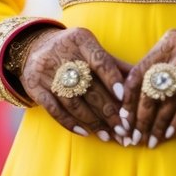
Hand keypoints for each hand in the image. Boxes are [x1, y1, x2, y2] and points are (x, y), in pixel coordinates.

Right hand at [21, 27, 129, 142]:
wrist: (34, 47)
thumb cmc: (74, 51)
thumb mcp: (91, 49)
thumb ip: (115, 64)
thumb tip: (142, 81)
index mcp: (80, 39)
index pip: (100, 61)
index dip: (113, 80)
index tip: (126, 99)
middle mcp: (62, 53)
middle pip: (89, 86)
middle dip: (108, 110)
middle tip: (124, 129)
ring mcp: (46, 71)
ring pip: (73, 101)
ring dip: (93, 122)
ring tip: (109, 136)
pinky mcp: (35, 86)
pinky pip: (54, 109)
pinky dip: (71, 123)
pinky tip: (86, 133)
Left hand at [123, 28, 175, 147]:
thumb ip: (166, 62)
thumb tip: (140, 92)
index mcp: (169, 41)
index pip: (138, 71)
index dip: (127, 97)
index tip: (121, 117)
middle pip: (148, 87)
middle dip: (137, 116)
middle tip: (131, 136)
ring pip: (165, 100)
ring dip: (154, 125)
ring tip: (148, 142)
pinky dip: (175, 123)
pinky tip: (168, 136)